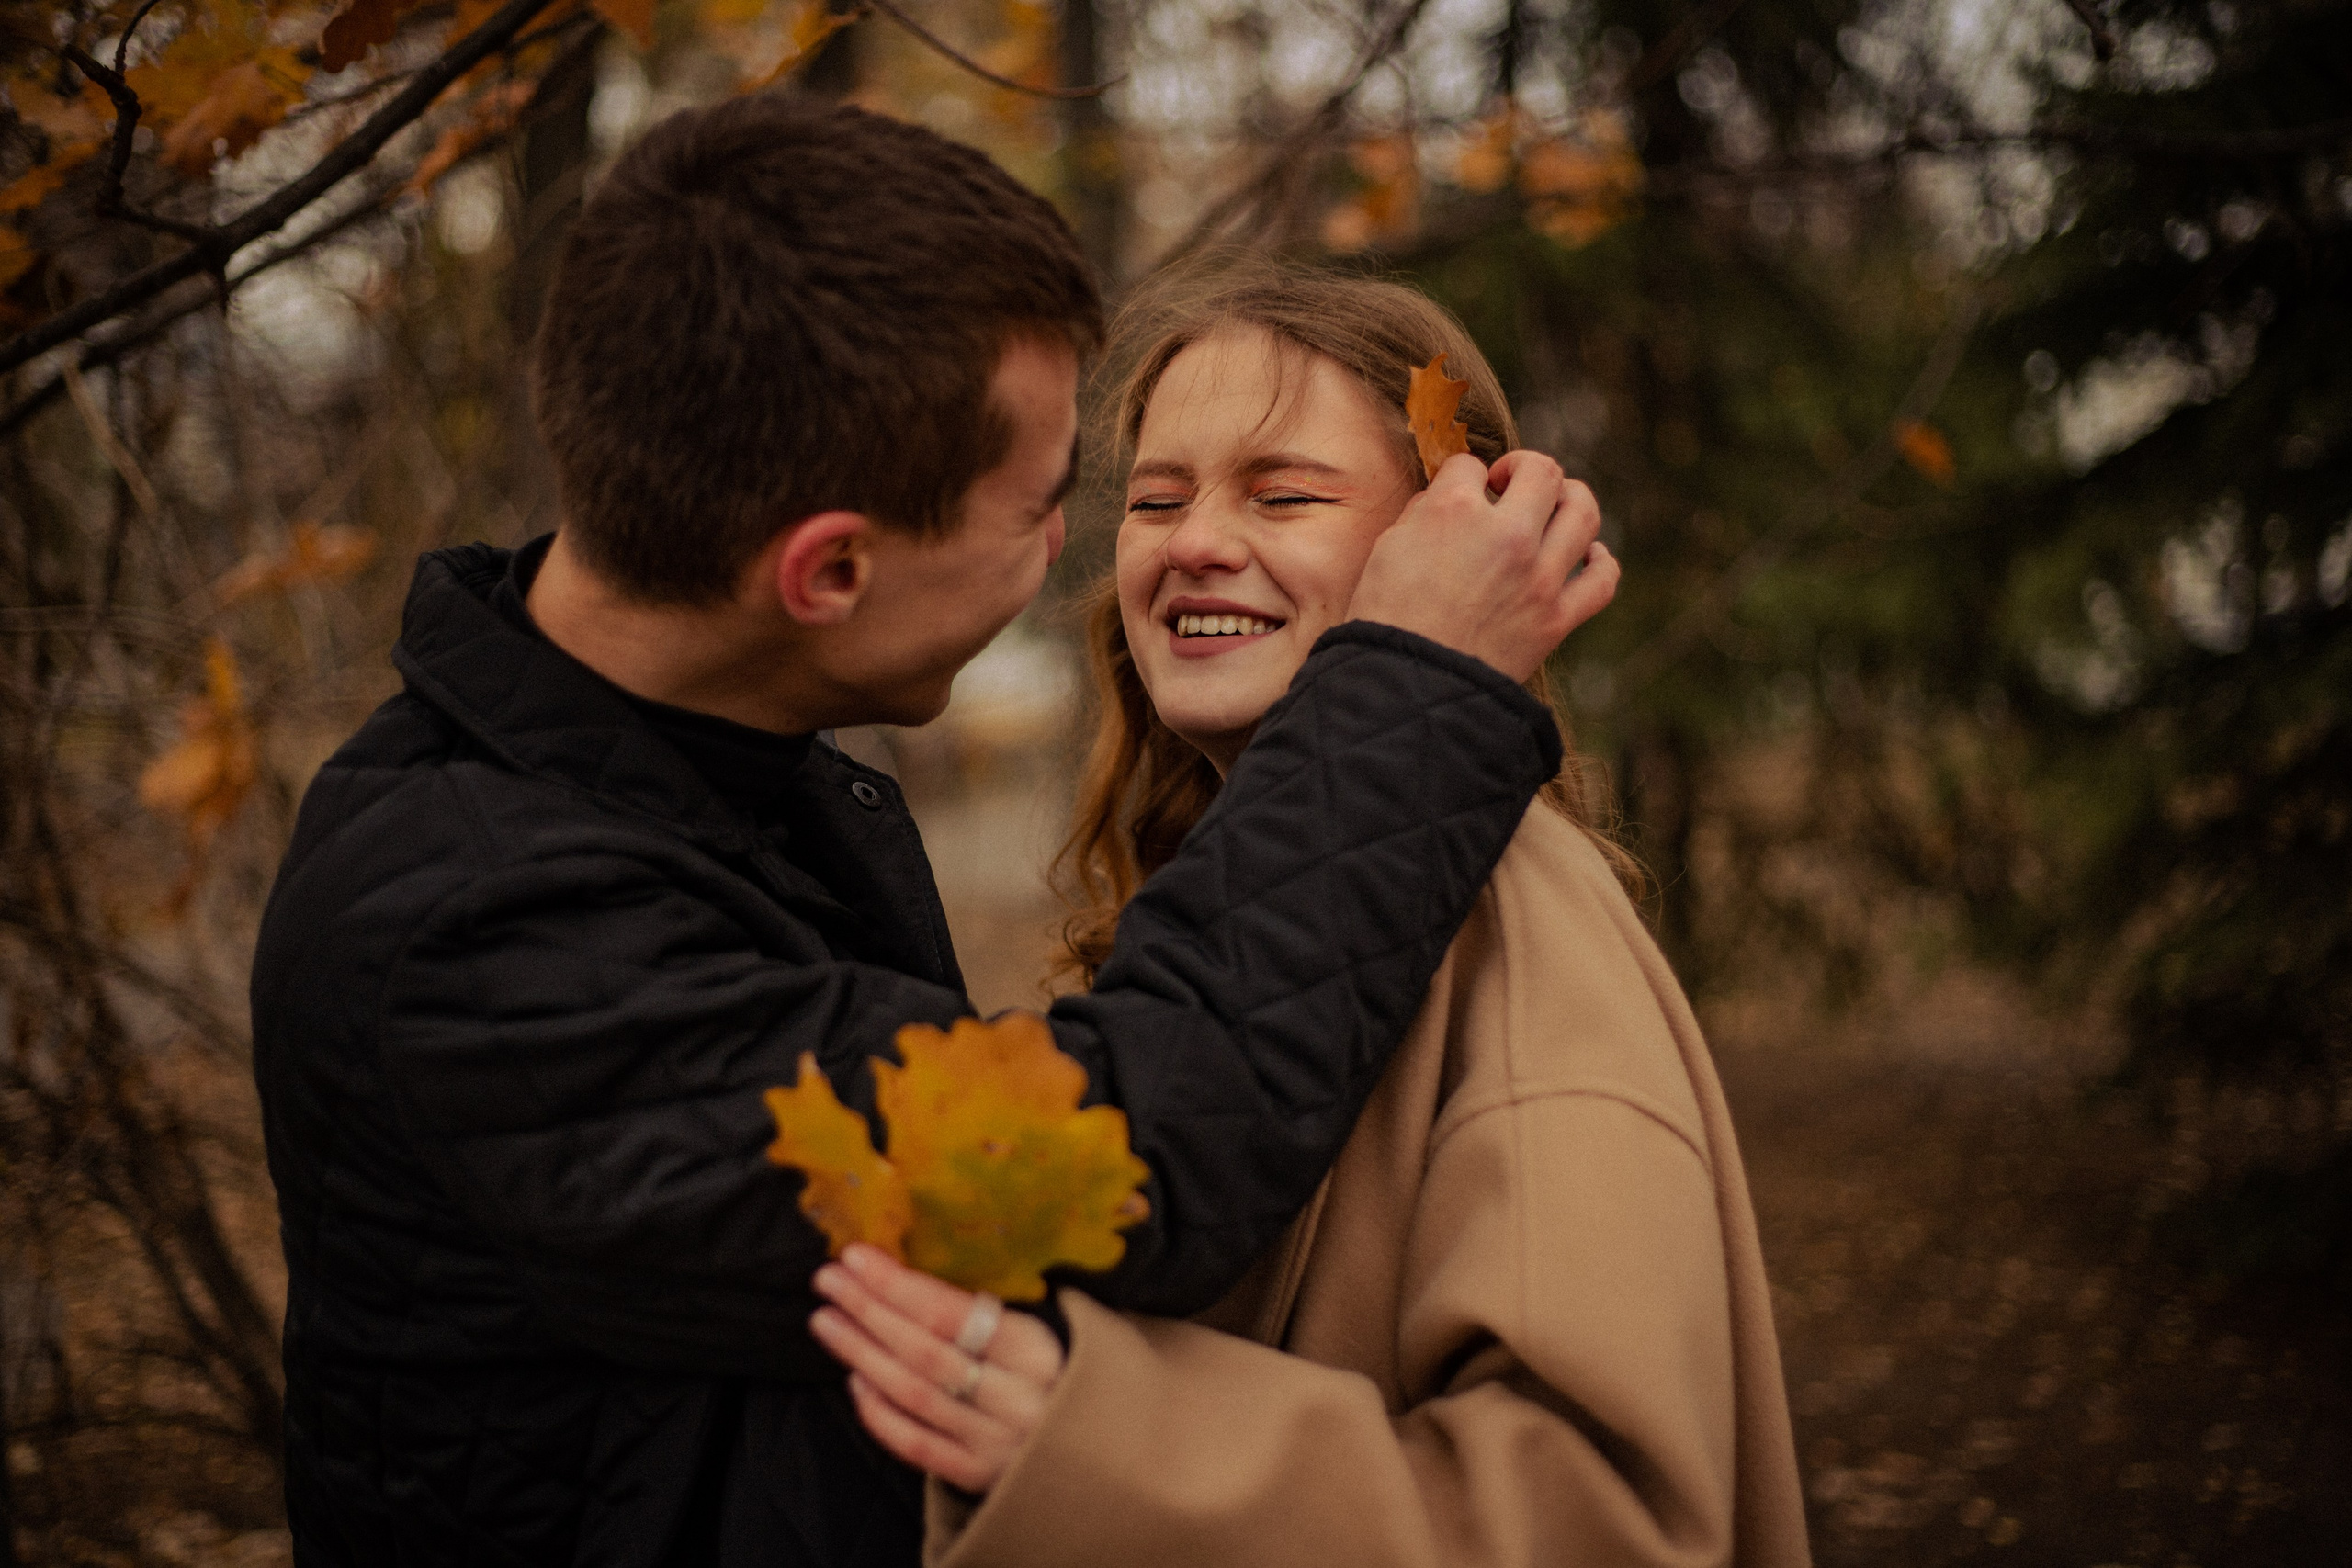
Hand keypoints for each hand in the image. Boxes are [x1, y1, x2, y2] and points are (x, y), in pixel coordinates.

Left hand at [809, 1245, 1065, 1492]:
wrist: (1108, 1451)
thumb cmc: (1071, 1370)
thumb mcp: (1054, 1327)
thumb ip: (994, 1310)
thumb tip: (913, 1273)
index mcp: (1038, 1350)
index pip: (953, 1314)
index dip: (898, 1285)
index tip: (856, 1257)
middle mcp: (1017, 1399)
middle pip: (925, 1351)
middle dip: (868, 1311)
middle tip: (828, 1281)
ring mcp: (996, 1443)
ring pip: (914, 1395)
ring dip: (862, 1354)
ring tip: (827, 1321)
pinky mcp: (979, 1476)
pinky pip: (916, 1444)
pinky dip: (880, 1413)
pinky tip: (854, 1379)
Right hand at [1348, 450, 1617, 682]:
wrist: (1404, 691)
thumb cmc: (1384, 621)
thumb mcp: (1386, 550)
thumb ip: (1422, 514)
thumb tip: (1446, 499)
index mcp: (1453, 511)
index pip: (1469, 466)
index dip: (1461, 476)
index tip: (1456, 494)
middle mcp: (1506, 535)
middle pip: (1541, 471)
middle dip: (1521, 468)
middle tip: (1504, 486)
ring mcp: (1539, 577)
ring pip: (1583, 510)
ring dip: (1569, 499)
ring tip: (1549, 509)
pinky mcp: (1557, 619)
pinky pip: (1603, 579)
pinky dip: (1600, 562)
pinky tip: (1586, 556)